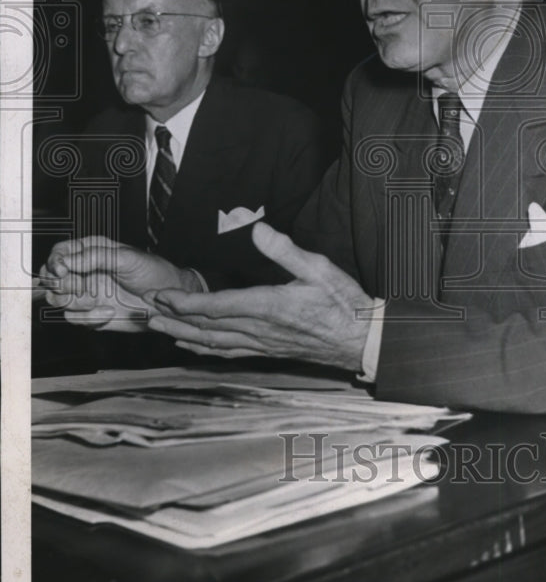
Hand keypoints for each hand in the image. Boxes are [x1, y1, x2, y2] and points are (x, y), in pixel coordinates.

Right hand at [40, 236, 201, 331]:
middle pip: (51, 277)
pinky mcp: (91, 314)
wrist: (167, 302)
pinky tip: (108, 312)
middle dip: (61, 284)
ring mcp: (86, 294)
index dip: (55, 261)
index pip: (59, 252)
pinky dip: (89, 318)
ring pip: (58, 299)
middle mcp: (84, 272)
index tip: (63, 270)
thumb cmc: (153, 273)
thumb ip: (95, 257)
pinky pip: (74, 318)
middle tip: (80, 286)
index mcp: (91, 251)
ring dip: (75, 301)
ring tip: (95, 299)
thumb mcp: (127, 258)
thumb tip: (66, 261)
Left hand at [146, 222, 376, 371]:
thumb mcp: (319, 268)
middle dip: (174, 319)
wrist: (361, 340)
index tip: (161, 296)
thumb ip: (285, 250)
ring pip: (214, 343)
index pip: (217, 307)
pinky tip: (193, 346)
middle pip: (207, 328)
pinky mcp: (268, 351)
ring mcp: (263, 344)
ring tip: (159, 329)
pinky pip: (229, 353)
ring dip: (183, 335)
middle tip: (147, 312)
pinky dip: (205, 350)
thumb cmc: (343, 303)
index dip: (185, 303)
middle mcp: (260, 329)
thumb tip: (258, 229)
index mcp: (268, 306)